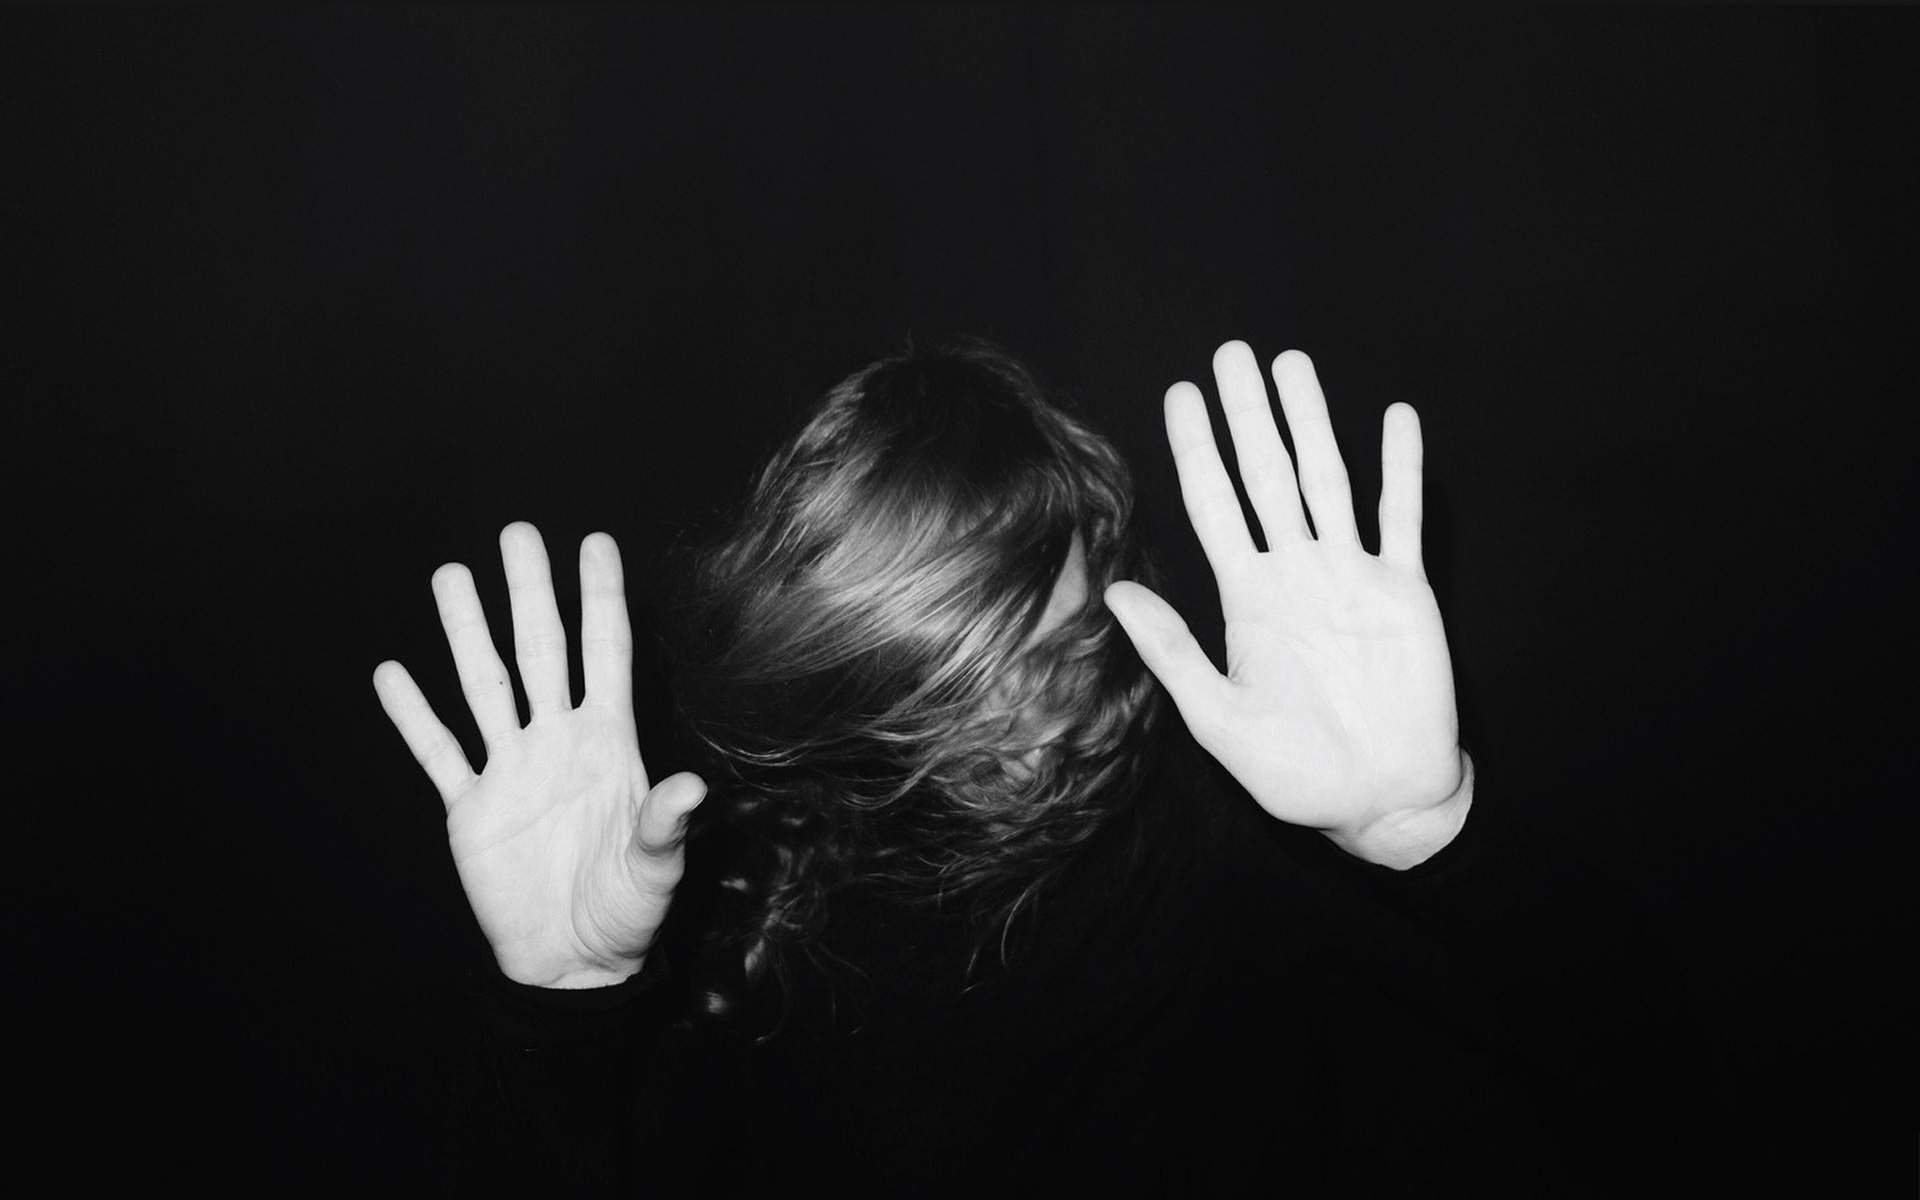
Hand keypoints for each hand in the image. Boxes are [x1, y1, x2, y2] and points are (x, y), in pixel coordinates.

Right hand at [374, 522, 705, 986]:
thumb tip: (691, 786)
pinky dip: (414, 716)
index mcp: (609, 743)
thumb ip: (665, 824)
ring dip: (465, 633)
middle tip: (515, 532)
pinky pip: (438, 753)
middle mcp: (557, 741)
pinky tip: (392, 673)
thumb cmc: (628, 909)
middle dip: (529, 592)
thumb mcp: (656, 869)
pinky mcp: (470, 808)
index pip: (605, 655)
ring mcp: (510, 770)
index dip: (600, 599)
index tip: (595, 542)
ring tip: (448, 576)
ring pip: (483, 686)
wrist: (573, 963)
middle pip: (539, 651)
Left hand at [1106, 343, 1469, 867]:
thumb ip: (1172, 651)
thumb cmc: (1296, 774)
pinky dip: (1399, 470)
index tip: (1179, 394)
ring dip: (1313, 422)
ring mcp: (1351, 577)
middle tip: (1231, 352)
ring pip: (1328, 480)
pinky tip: (1394, 418)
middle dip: (1248, 415)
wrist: (1381, 802)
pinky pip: (1401, 519)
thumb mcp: (1218, 719)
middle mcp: (1296, 574)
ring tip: (1293, 364)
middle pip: (1267, 475)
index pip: (1215, 506)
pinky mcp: (1406, 592)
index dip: (1196, 450)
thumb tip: (1114, 591)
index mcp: (1248, 599)